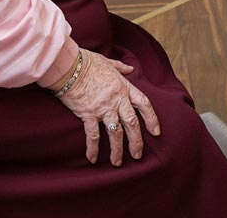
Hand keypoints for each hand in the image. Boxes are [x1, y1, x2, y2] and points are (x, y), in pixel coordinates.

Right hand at [54, 49, 160, 166]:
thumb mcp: (109, 62)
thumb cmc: (89, 62)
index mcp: (124, 87)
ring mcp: (103, 108)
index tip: (156, 132)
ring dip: (117, 150)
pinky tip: (93, 159)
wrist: (70, 66)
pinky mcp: (88, 114)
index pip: (144, 104)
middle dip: (136, 141)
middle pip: (132, 123)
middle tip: (138, 155)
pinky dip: (93, 148)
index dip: (152, 119)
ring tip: (117, 163)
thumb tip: (131, 68)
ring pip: (115, 133)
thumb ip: (121, 68)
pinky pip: (93, 135)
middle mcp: (117, 100)